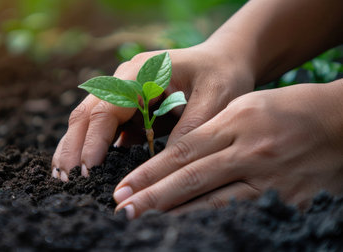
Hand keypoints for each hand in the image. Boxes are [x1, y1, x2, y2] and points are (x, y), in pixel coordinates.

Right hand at [51, 44, 254, 180]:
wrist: (223, 62)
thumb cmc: (221, 77)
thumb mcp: (214, 102)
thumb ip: (187, 132)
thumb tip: (159, 170)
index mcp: (141, 73)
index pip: (107, 108)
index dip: (95, 140)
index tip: (88, 170)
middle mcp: (124, 80)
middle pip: (88, 113)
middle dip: (74, 147)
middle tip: (64, 180)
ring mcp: (122, 93)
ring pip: (88, 120)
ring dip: (75, 148)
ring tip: (62, 178)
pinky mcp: (126, 107)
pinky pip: (102, 128)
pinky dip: (90, 148)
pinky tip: (82, 169)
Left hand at [114, 81, 342, 218]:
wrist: (340, 123)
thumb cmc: (287, 111)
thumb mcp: (244, 107)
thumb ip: (209, 130)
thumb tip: (173, 158)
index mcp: (235, 121)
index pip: (181, 151)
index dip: (148, 173)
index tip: (122, 189)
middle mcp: (249, 151)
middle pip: (190, 178)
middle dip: (152, 197)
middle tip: (122, 211)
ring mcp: (269, 178)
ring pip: (213, 201)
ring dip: (176, 215)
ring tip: (147, 224)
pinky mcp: (287, 200)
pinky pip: (242, 213)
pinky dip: (213, 222)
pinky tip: (191, 229)